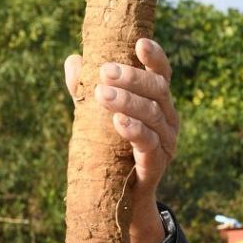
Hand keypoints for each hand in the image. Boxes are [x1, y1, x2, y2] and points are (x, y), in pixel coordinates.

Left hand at [64, 38, 178, 242]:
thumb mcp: (97, 119)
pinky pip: (149, 144)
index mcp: (159, 103)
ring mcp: (167, 143)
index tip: (139, 43)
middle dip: (131, 78)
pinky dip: (134, 130)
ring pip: (153, 115)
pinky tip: (118, 122)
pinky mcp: (157, 164)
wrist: (122, 199)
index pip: (162, 74)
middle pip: (157, 90)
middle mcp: (169, 119)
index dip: (154, 57)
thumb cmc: (112, 152)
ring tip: (102, 93)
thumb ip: (87, 92)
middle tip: (104, 71)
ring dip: (128, 102)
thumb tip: (73, 60)